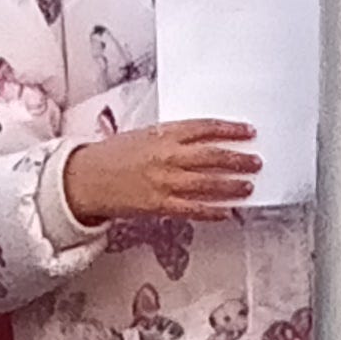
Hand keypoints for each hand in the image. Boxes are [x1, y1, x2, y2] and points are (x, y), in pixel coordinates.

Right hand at [67, 118, 261, 222]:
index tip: (248, 132)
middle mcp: (168, 156)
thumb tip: (202, 140)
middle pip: (213, 156)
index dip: (230, 129)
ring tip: (248, 185)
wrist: (85, 178)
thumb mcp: (143, 135)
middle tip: (256, 161)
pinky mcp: (159, 204)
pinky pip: (193, 208)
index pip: (205, 128)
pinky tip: (227, 211)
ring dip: (232, 185)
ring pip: (208, 183)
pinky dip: (212, 210)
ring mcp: (164, 181)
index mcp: (164, 134)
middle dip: (238, 159)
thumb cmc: (112, 155)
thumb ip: (172, 137)